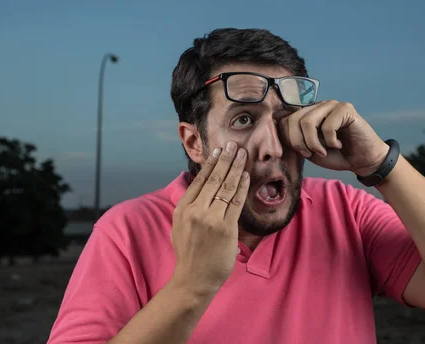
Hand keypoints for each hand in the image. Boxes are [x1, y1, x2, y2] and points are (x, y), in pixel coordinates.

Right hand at [170, 141, 249, 295]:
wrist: (193, 280)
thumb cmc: (189, 254)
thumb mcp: (179, 226)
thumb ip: (189, 207)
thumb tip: (200, 188)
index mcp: (183, 209)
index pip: (198, 180)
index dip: (210, 164)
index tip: (217, 151)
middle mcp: (195, 211)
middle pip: (213, 179)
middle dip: (225, 159)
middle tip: (234, 144)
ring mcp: (210, 219)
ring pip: (225, 187)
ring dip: (235, 168)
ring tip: (242, 154)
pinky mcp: (225, 228)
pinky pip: (235, 202)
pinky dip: (241, 187)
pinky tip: (245, 175)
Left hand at [279, 100, 388, 175]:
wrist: (361, 160)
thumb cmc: (335, 155)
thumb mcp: (308, 150)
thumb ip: (294, 140)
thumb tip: (275, 131)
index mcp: (306, 114)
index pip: (285, 120)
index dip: (290, 140)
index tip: (304, 153)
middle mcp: (317, 106)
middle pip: (294, 120)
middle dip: (300, 142)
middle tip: (313, 153)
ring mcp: (331, 104)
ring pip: (308, 122)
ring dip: (314, 143)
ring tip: (325, 150)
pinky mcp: (345, 108)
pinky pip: (328, 125)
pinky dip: (331, 141)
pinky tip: (339, 144)